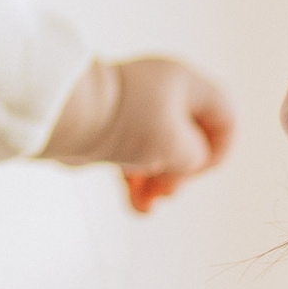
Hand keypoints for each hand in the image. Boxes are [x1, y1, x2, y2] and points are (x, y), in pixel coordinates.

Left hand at [45, 53, 235, 209]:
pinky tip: (135, 205)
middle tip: (167, 191)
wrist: (62, 116)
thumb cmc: (125, 124)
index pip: (225, 115)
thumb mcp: (179, 146)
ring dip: (160, 183)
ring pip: (162, 152)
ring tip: (147, 202)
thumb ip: (198, 158)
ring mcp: (137, 110)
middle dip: (183, 173)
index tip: (198, 169)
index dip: (221, 150)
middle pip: (194, 138)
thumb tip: (183, 163)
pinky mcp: (112, 128)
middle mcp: (164, 92)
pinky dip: (137, 181)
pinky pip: (136, 158)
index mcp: (185, 83)